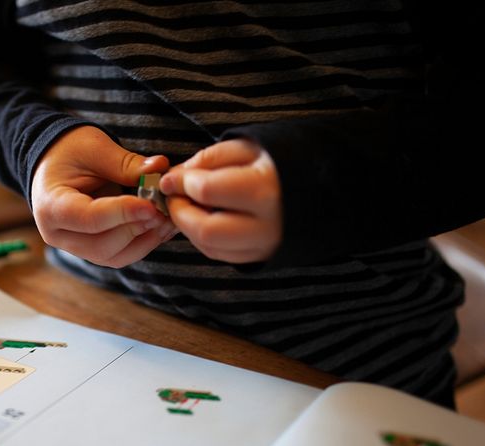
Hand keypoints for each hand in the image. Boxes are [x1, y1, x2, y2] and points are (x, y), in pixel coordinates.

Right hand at [30, 126, 172, 267]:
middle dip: (136, 228)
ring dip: (145, 240)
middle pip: (102, 245)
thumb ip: (125, 163)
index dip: (123, 214)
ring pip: (113, 256)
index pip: (89, 219)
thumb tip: (160, 168)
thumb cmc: (70, 151)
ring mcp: (73, 246)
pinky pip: (119, 255)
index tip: (151, 205)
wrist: (55, 162)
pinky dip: (143, 243)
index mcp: (51, 206)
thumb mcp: (95, 148)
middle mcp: (57, 234)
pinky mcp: (91, 249)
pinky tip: (160, 226)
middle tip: (162, 210)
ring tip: (167, 219)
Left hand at [159, 139, 282, 263]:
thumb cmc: (275, 163)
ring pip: (209, 246)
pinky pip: (219, 254)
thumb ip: (208, 160)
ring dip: (189, 227)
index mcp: (265, 189)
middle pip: (206, 230)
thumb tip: (174, 178)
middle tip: (175, 197)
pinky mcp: (258, 257)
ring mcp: (263, 246)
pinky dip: (202, 237)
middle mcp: (266, 225)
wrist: (313, 187)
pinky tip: (203, 218)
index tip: (170, 178)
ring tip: (190, 206)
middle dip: (180, 213)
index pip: (207, 191)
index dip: (180, 184)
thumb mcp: (246, 148)